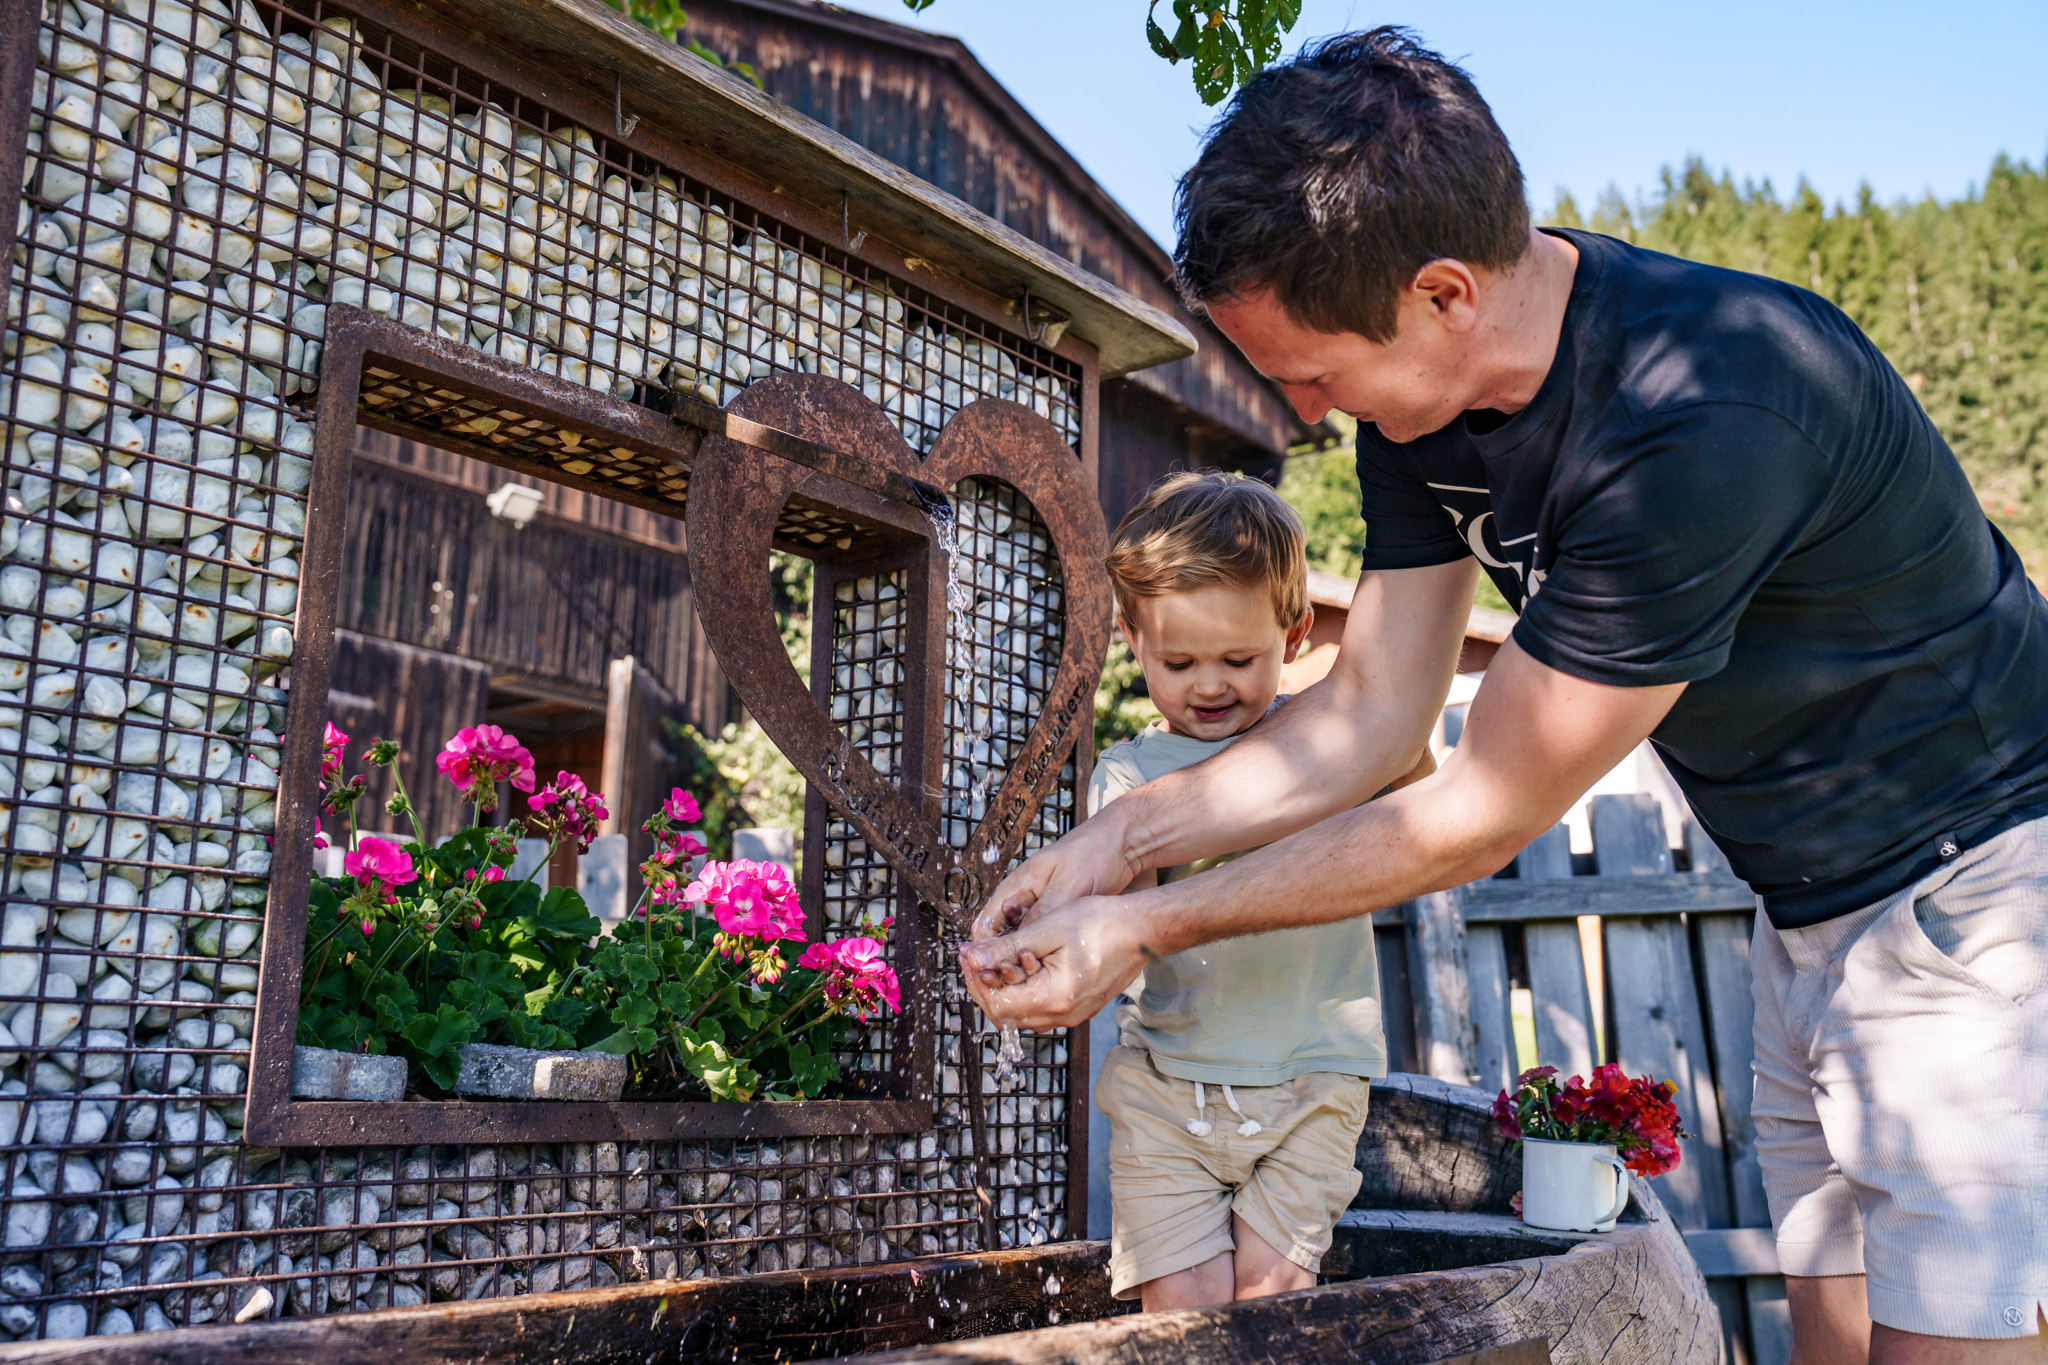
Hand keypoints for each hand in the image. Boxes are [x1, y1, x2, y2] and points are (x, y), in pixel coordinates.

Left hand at [959, 894, 1148, 1030]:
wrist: (1144, 930)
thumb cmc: (1103, 923)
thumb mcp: (1049, 928)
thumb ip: (1007, 948)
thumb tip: (971, 958)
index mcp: (1053, 999)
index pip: (997, 1004)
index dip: (975, 981)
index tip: (966, 955)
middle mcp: (1062, 1015)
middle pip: (1006, 1014)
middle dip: (983, 985)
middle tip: (972, 956)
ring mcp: (1073, 1014)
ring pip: (1022, 1013)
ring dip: (1002, 988)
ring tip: (990, 958)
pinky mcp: (1079, 1006)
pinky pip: (1039, 1007)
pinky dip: (1022, 989)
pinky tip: (1017, 964)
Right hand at [970, 811, 1136, 989]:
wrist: (1124, 844)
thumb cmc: (1094, 855)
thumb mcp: (1068, 886)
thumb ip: (1044, 913)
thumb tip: (1019, 944)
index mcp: (1017, 886)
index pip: (986, 925)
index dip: (985, 951)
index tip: (993, 974)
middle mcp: (1024, 900)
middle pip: (1001, 939)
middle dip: (1004, 962)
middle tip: (1016, 984)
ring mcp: (1042, 909)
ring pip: (1023, 944)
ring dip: (1025, 962)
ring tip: (1035, 982)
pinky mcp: (1060, 918)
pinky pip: (1043, 942)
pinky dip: (1044, 957)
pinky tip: (1054, 971)